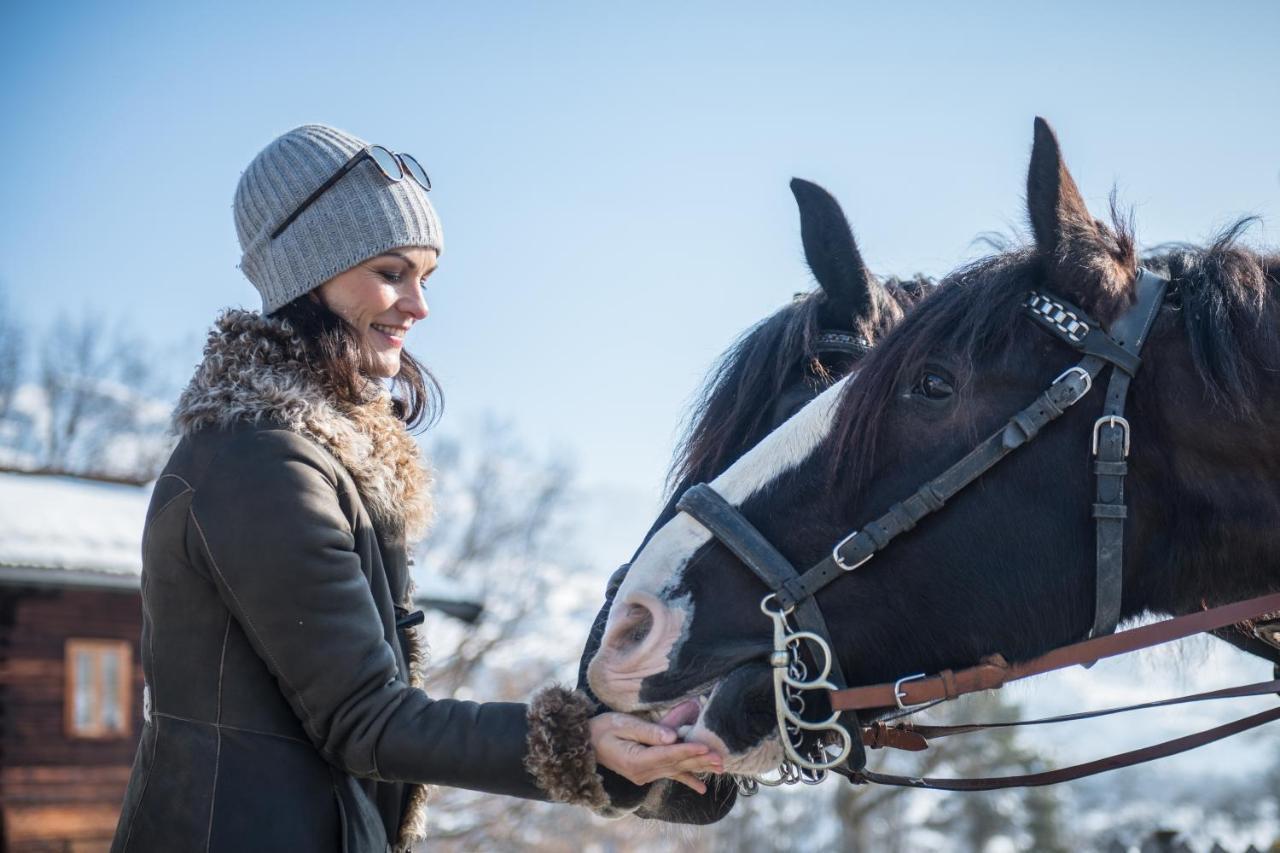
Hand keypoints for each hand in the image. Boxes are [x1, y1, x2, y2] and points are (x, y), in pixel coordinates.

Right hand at [589, 712, 723, 794]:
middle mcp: (643, 773)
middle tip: (721, 758)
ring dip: (699, 768)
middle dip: (700, 761)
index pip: (667, 755)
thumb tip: (670, 736)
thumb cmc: (602, 729)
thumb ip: (647, 731)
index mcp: (636, 761)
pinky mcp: (647, 773)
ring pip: (677, 770)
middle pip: (677, 765)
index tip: (705, 747)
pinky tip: (701, 787)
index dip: (687, 750)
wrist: (586, 744)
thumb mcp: (621, 725)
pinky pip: (670, 775)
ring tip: (719, 768)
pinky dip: (687, 779)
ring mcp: (645, 775)